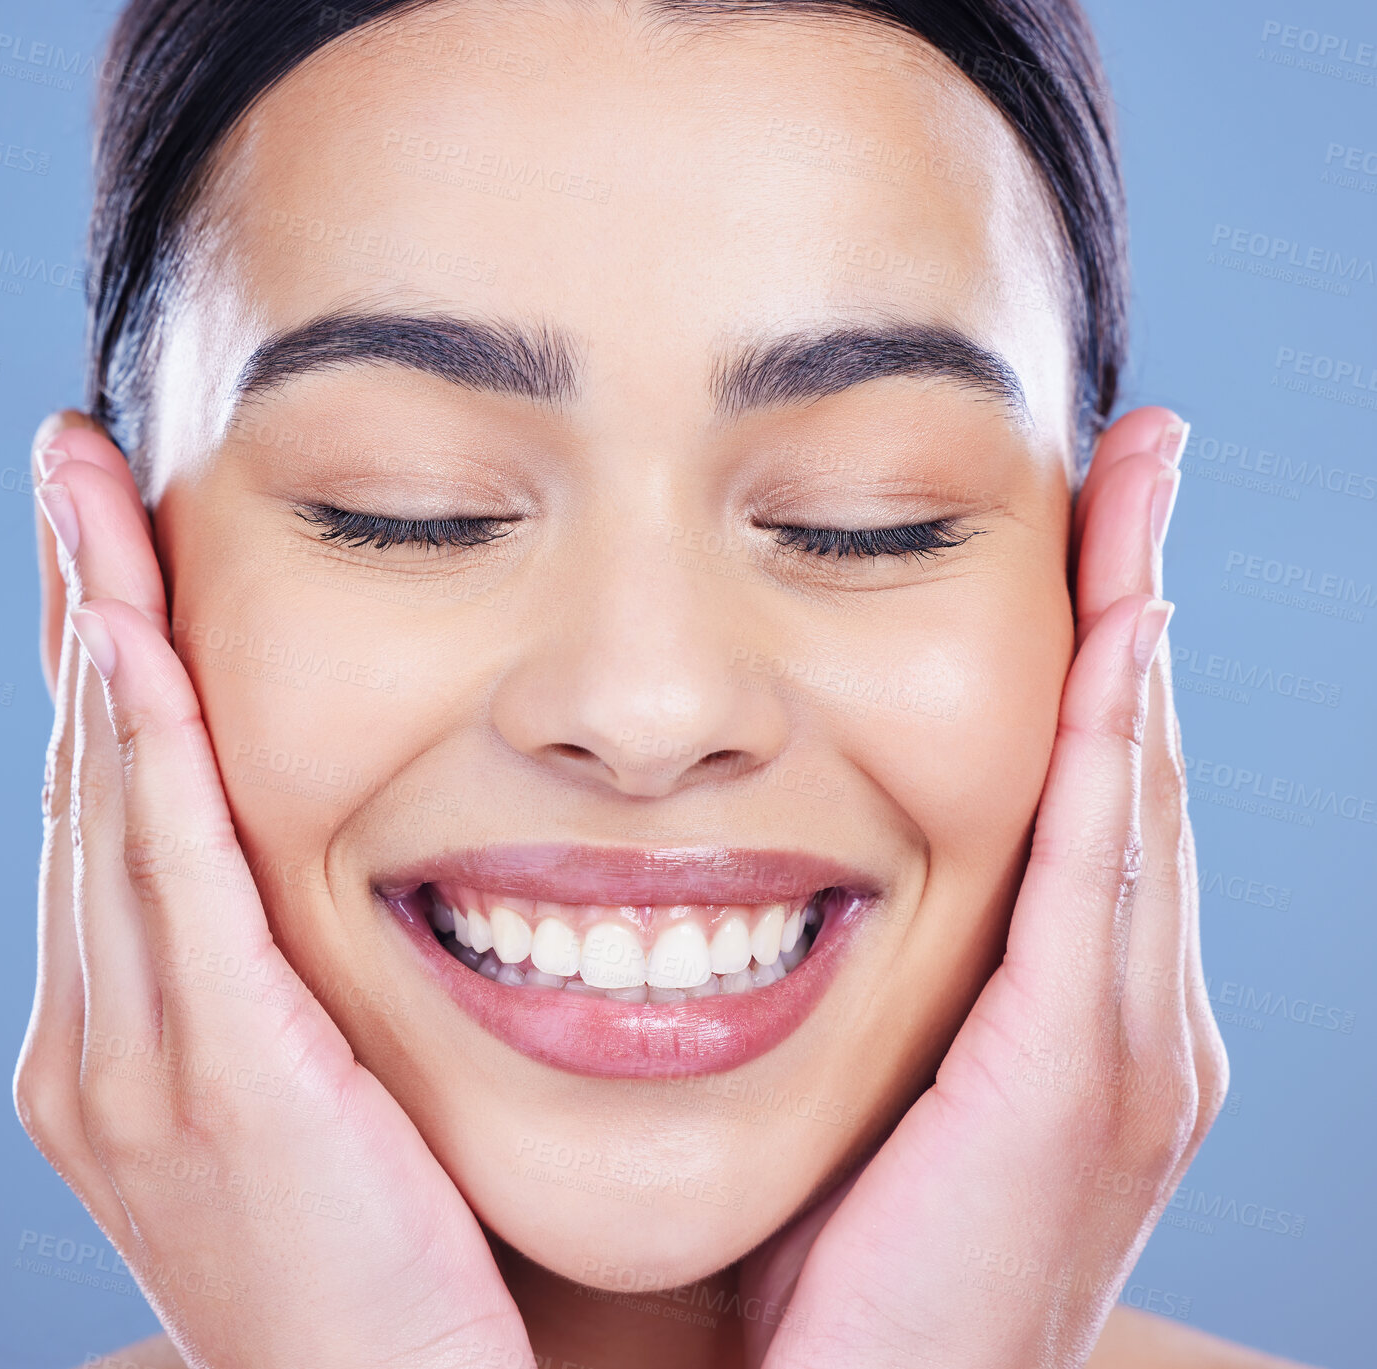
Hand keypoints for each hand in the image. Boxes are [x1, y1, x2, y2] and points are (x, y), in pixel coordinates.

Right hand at [13, 413, 532, 1368]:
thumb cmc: (371, 1262)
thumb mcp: (310, 1100)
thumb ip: (285, 986)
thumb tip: (315, 874)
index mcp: (120, 1039)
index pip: (111, 807)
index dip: (102, 664)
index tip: (107, 541)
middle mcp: (94, 1039)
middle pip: (88, 778)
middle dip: (76, 611)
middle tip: (73, 467)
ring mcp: (131, 1064)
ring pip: (110, 804)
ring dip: (99, 639)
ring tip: (88, 498)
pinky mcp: (212, 1080)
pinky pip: (173, 877)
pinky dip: (151, 750)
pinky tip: (138, 641)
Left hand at [739, 407, 1228, 1366]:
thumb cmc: (853, 1271)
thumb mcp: (880, 1091)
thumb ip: (886, 982)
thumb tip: (804, 878)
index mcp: (1078, 1021)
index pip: (1095, 795)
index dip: (1102, 656)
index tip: (1090, 525)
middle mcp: (1135, 1018)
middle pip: (1138, 766)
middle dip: (1137, 603)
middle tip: (1135, 459)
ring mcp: (1130, 1049)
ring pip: (1139, 792)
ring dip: (1136, 631)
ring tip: (1137, 487)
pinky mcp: (1082, 1075)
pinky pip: (1102, 870)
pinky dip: (1115, 742)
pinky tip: (1120, 622)